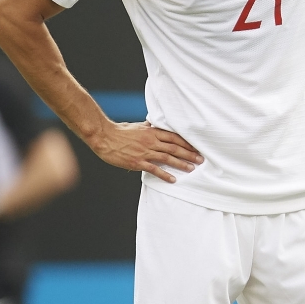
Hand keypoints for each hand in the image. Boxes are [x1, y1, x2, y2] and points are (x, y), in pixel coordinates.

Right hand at [88, 120, 203, 182]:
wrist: (103, 137)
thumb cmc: (119, 131)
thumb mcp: (137, 126)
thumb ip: (149, 127)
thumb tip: (156, 123)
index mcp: (152, 132)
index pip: (174, 137)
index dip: (187, 143)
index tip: (197, 148)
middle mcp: (151, 141)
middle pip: (175, 148)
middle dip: (190, 154)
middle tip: (201, 160)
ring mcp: (144, 152)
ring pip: (167, 158)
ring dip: (181, 164)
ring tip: (192, 169)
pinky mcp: (137, 161)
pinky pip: (154, 169)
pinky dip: (165, 174)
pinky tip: (173, 179)